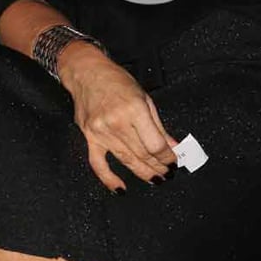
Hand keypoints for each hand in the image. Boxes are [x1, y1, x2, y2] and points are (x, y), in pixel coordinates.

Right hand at [58, 42, 176, 190]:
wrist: (87, 73)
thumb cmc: (117, 81)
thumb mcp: (144, 98)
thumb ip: (158, 126)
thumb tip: (173, 146)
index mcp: (134, 109)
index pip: (155, 144)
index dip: (167, 156)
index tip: (174, 160)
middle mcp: (117, 122)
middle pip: (143, 154)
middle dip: (158, 166)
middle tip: (168, 173)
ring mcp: (101, 131)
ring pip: (126, 160)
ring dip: (143, 173)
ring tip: (155, 179)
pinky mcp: (89, 137)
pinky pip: (98, 164)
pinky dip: (109, 179)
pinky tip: (121, 188)